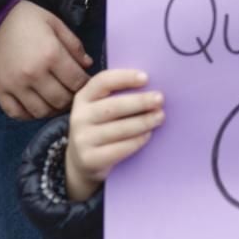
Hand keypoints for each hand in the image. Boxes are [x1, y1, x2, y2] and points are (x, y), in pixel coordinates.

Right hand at [0, 0, 93, 120]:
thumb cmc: (25, 18)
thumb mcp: (54, 23)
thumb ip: (74, 45)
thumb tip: (87, 65)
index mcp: (51, 55)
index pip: (77, 82)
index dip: (85, 85)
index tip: (85, 83)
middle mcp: (34, 74)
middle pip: (61, 100)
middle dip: (71, 99)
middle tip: (71, 93)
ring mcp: (15, 85)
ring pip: (41, 111)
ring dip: (52, 109)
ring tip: (55, 101)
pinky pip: (16, 113)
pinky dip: (28, 115)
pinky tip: (35, 107)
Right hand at [64, 68, 164, 201]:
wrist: (82, 161)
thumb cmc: (101, 127)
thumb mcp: (101, 108)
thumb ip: (118, 96)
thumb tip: (150, 88)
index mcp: (83, 98)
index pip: (102, 82)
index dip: (124, 77)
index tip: (146, 78)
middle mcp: (79, 117)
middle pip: (112, 106)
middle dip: (139, 102)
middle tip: (160, 99)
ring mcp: (82, 140)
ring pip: (118, 129)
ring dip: (143, 122)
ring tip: (159, 117)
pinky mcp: (90, 159)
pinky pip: (118, 149)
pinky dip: (136, 141)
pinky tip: (148, 135)